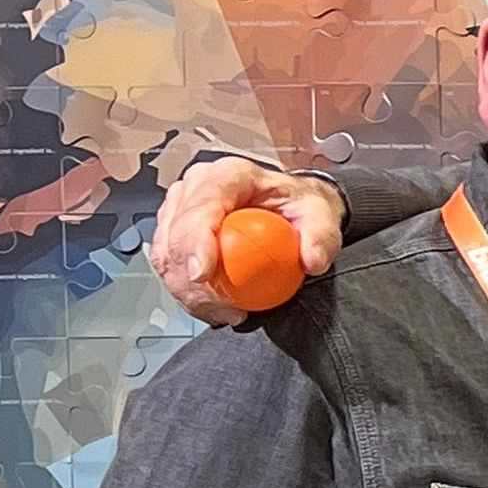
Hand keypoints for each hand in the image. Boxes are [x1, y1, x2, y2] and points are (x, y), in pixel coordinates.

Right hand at [154, 154, 343, 324]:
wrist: (286, 207)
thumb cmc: (296, 206)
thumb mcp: (320, 215)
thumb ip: (321, 236)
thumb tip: (312, 260)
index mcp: (231, 175)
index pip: (202, 205)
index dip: (194, 240)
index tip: (202, 275)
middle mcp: (198, 185)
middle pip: (175, 232)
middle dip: (189, 278)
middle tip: (223, 308)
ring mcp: (182, 205)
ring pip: (166, 252)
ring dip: (186, 290)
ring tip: (221, 311)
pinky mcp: (175, 227)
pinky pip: (168, 263)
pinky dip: (185, 290)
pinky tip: (210, 307)